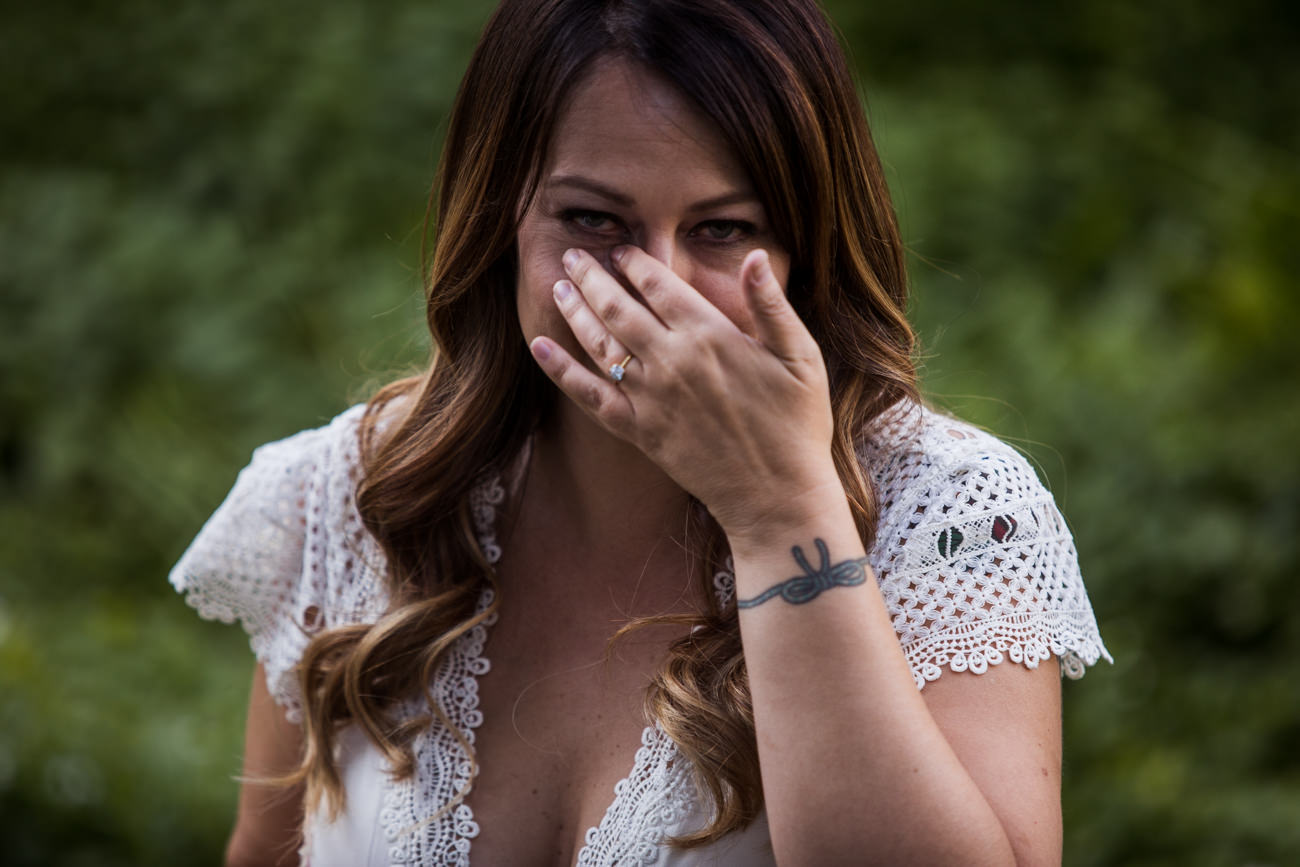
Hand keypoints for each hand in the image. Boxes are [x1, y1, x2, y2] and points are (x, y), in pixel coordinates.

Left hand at [529, 245, 840, 540]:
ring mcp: (650, 398)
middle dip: (591, 277)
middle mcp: (671, 361)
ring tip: (558, 288)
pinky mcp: (639, 431)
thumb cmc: (797, 424)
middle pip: (617, 307)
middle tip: (574, 257)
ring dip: (574, 312)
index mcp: (710, 335)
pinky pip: (589, 396)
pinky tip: (539, 347)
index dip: (635, 263)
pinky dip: (561, 370)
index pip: (658, 285)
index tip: (621, 250)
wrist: (777, 495)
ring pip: (599, 344)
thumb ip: (771, 305)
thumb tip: (753, 255)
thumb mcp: (801, 357)